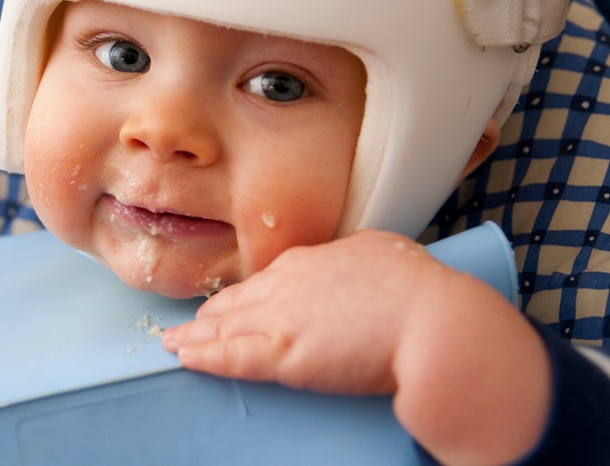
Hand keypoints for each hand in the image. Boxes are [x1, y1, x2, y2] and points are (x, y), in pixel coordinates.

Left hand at [161, 229, 439, 393]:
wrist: (435, 323)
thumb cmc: (421, 290)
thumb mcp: (379, 252)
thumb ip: (352, 259)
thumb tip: (350, 264)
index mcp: (310, 259)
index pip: (265, 280)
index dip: (245, 295)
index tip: (231, 303)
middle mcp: (285, 284)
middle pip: (236, 302)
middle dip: (210, 315)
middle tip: (188, 325)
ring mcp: (280, 319)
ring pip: (224, 327)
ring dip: (195, 336)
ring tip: (174, 343)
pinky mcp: (283, 355)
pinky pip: (230, 357)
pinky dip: (203, 356)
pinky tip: (184, 357)